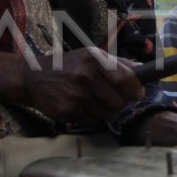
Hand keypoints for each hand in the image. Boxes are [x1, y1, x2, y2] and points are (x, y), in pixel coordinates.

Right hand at [22, 47, 143, 122]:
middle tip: (109, 96)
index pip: (127, 80)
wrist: (33, 77)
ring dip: (104, 110)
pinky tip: (80, 105)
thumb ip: (119, 64)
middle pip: (119, 102)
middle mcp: (85, 76)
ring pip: (107, 114)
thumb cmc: (69, 65)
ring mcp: (75, 95)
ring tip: (91, 99)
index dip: (135, 90)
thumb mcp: (92, 56)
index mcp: (95, 59)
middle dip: (118, 102)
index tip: (136, 93)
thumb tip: (144, 71)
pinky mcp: (67, 111)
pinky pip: (92, 121)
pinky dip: (90, 116)